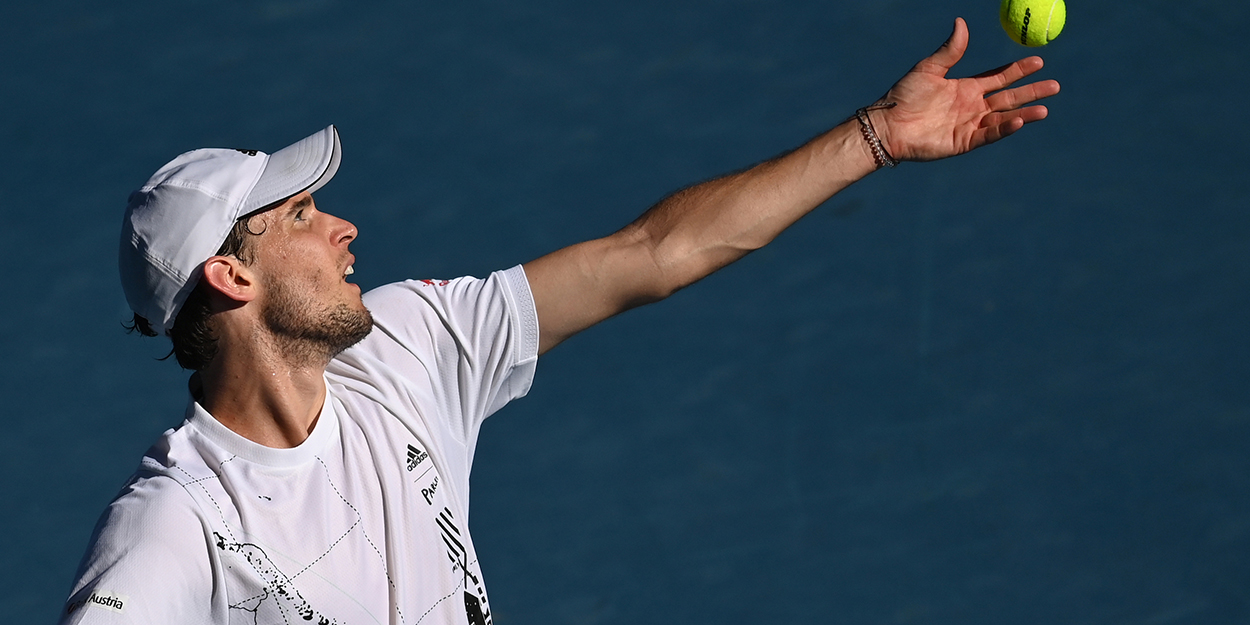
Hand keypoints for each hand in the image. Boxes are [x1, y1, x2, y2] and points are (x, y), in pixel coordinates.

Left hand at [870, 17, 1060, 161]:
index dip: (1018, 70)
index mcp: (966, 88)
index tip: (1039, 60)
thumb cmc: (904, 96)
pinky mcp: (963, 142)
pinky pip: (988, 135)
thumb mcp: (929, 68)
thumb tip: (961, 22)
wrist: (888, 125)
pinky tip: (1020, 120)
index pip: (999, 77)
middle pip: (1008, 97)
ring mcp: (969, 125)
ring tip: (1045, 108)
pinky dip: (1004, 128)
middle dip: (1031, 91)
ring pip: (1003, 118)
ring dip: (1024, 112)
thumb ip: (950, 50)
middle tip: (1055, 86)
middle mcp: (971, 107)